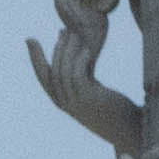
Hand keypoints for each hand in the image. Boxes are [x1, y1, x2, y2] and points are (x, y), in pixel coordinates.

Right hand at [24, 38, 145, 150]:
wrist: (128, 127)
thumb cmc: (111, 105)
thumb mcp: (91, 86)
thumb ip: (80, 70)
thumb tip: (70, 45)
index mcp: (62, 100)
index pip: (42, 77)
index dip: (35, 58)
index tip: (30, 39)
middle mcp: (65, 103)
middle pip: (52, 71)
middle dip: (56, 49)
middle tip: (63, 30)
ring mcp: (76, 103)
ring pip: (63, 72)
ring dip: (68, 51)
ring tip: (76, 35)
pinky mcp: (89, 100)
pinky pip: (77, 76)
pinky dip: (80, 60)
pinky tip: (88, 50)